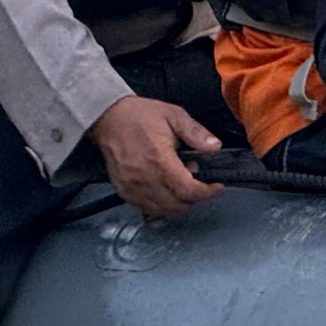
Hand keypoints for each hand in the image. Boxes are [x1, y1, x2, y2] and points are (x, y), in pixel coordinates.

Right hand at [88, 96, 223, 220]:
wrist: (109, 118)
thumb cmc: (140, 116)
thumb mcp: (174, 115)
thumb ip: (195, 133)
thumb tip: (214, 146)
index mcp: (159, 161)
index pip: (188, 190)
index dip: (206, 192)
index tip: (216, 186)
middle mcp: (145, 179)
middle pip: (177, 205)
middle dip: (194, 197)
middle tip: (199, 181)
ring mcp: (132, 188)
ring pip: (162, 210)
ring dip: (178, 202)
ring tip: (181, 182)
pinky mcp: (123, 191)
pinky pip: (146, 208)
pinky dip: (161, 205)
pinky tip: (166, 189)